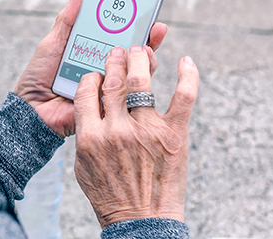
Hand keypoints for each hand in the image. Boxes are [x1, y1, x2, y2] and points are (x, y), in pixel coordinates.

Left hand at [14, 0, 168, 137]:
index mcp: (92, 51)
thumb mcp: (53, 44)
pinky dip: (133, 82)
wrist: (30, 109)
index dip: (133, 23)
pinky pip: (126, 94)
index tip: (146, 10)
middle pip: (133, 52)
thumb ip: (67, 21)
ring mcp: (108, 86)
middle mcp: (103, 67)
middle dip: (147, 39)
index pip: (118, 35)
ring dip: (145, 59)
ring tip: (146, 49)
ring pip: (135, 72)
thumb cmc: (38, 76)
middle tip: (155, 28)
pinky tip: (135, 71)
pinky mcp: (108, 104)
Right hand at [72, 45, 198, 225]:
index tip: (97, 74)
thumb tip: (89, 107)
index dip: (92, 77)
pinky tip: (185, 62)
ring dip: (140, 60)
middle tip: (119, 51)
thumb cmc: (111, 195)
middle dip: (115, 60)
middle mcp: (117, 130)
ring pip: (141, 81)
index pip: (86, 91)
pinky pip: (184, 95)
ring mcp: (147, 130)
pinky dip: (187, 75)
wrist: (142, 220)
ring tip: (141, 51)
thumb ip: (85, 134)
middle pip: (113, 81)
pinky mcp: (175, 133)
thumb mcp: (84, 165)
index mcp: (92, 137)